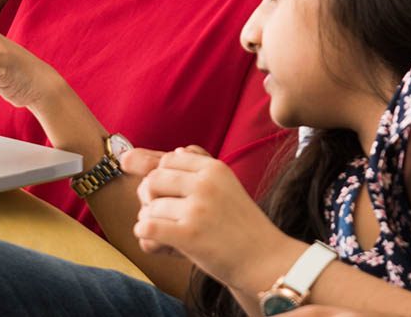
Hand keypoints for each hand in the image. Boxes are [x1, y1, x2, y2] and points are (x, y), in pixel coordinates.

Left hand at [130, 146, 288, 289]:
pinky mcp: (190, 236)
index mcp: (215, 169)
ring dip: (150, 221)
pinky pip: (148, 227)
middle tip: (158, 212)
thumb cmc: (243, 225)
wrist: (265, 260)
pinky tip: (156, 240)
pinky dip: (145, 234)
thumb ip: (202, 165)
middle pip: (154, 179)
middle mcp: (206, 184)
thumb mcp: (228, 184)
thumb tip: (178, 150)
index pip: (169, 159)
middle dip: (149, 196)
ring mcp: (198, 209)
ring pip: (150, 207)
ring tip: (164, 232)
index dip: (161, 176)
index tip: (167, 194)